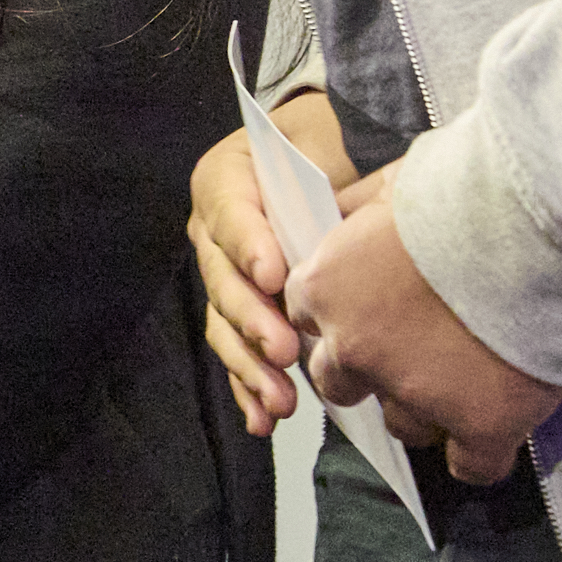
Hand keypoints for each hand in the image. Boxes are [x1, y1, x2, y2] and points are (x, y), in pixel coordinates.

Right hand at [187, 92, 346, 432]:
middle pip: (223, 280)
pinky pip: (237, 351)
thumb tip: (348, 218)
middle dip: (253, 320)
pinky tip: (263, 419)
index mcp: (225, 180)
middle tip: (282, 347)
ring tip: (280, 399)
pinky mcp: (242, 312)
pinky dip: (249, 387)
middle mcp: (213, 231)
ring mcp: (225, 275)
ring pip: (225, 326)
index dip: (248, 247)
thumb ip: (327, 172)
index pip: (229, 213)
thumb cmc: (330, 145)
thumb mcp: (326, 142)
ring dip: (250, 366)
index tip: (272, 275)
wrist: (330, 154)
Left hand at [290, 157, 556, 483]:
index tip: (370, 309)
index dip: (342, 315)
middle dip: (369, 369)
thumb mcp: (397, 180)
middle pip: (340, 381)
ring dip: (426, 407)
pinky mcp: (480, 423)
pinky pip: (471, 466)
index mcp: (325, 286)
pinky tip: (496, 431)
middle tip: (414, 351)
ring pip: (403, 424)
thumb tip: (337, 209)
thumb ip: (359, 206)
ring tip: (467, 379)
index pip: (307, 319)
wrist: (545, 218)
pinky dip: (481, 454)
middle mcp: (355, 347)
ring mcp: (414, 392)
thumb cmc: (472, 184)